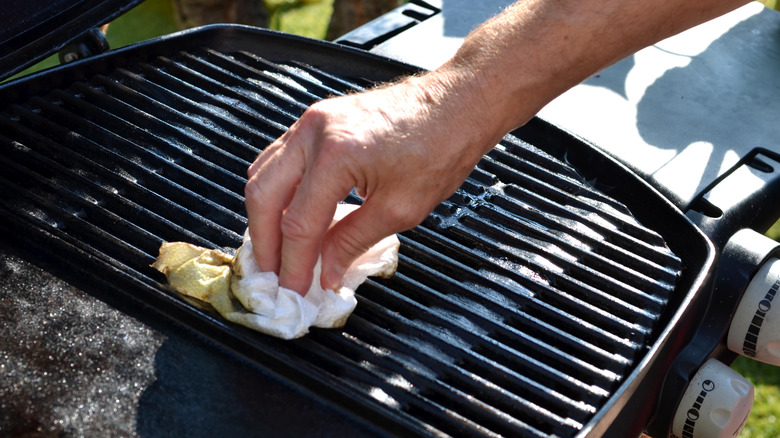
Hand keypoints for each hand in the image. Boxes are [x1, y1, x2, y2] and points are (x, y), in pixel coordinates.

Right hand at [244, 71, 501, 294]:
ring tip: (276, 251)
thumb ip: (353, 242)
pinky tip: (286, 214)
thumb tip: (326, 272)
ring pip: (264, 174)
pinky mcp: (317, 119)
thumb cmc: (440, 147)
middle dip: (264, 241)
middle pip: (264, 195)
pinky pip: (280, 159)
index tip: (294, 290)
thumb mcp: (401, 208)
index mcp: (336, 155)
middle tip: (272, 275)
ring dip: (266, 216)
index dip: (294, 263)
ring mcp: (312, 121)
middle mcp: (315, 132)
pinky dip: (278, 191)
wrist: (458, 104)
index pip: (299, 223)